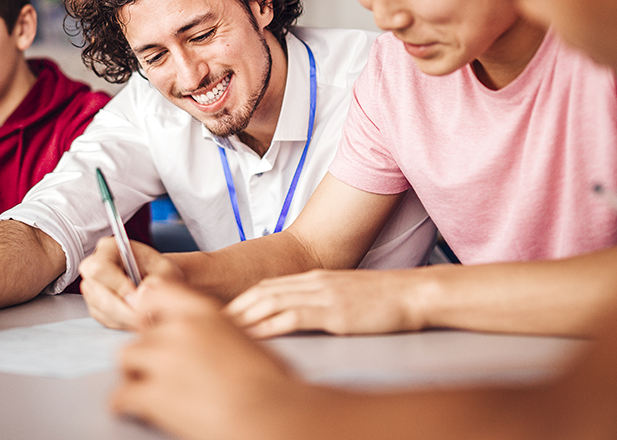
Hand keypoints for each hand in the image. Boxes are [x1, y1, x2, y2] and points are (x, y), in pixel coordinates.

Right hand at [78, 236, 184, 329]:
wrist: (160, 282)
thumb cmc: (162, 273)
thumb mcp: (166, 272)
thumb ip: (156, 283)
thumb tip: (139, 297)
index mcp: (109, 248)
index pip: (100, 268)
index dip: (117, 285)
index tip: (137, 296)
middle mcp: (94, 266)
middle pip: (97, 293)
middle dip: (123, 309)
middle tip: (145, 316)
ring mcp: (91, 286)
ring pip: (100, 309)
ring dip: (125, 317)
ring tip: (146, 315)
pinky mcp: (94, 304)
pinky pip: (104, 318)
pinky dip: (122, 322)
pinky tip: (138, 316)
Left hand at [113, 278, 315, 439]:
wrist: (270, 416)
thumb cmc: (273, 388)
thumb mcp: (249, 342)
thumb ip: (221, 335)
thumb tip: (212, 348)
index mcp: (206, 313)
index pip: (158, 292)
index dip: (147, 308)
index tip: (145, 322)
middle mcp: (181, 329)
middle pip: (144, 333)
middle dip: (148, 353)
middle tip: (156, 372)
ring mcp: (164, 359)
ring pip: (127, 357)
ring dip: (133, 373)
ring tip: (143, 390)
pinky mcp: (152, 393)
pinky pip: (121, 394)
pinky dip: (124, 404)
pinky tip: (131, 410)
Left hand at [225, 269, 422, 337]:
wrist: (413, 293)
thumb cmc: (383, 301)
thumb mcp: (343, 298)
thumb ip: (318, 304)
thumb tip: (297, 319)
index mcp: (312, 279)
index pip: (264, 287)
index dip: (238, 301)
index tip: (216, 315)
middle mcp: (311, 282)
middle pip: (259, 292)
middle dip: (230, 308)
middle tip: (204, 323)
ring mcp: (320, 295)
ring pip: (268, 301)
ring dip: (241, 316)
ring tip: (218, 331)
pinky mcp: (332, 310)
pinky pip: (291, 316)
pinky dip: (267, 326)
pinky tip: (252, 337)